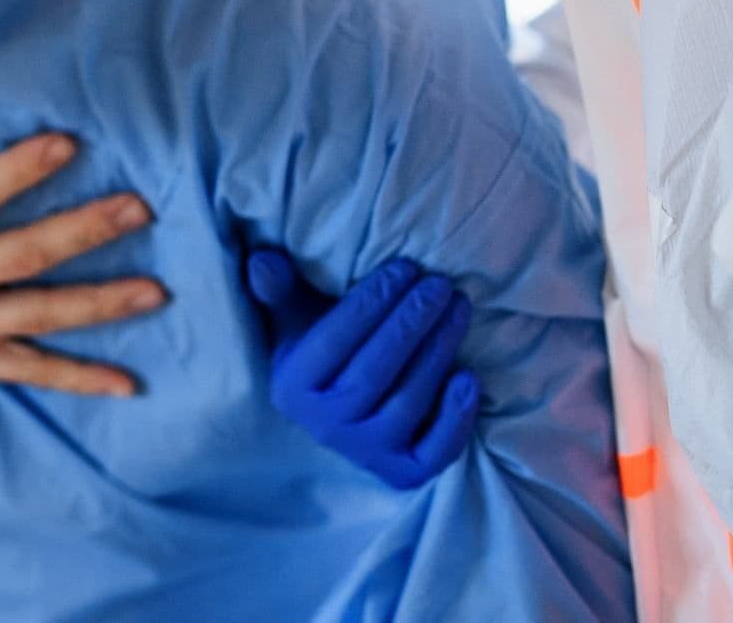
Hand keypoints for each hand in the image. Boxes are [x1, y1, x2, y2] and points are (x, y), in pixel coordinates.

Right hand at [0, 115, 166, 408]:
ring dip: (100, 303)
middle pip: (24, 256)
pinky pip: (28, 371)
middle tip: (140, 208)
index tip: (67, 144)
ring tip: (157, 290)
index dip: (20, 170)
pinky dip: (78, 379)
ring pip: (39, 314)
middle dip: (85, 231)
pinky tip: (128, 383)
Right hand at [246, 248, 481, 489]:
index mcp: (292, 388)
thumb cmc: (321, 355)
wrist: (339, 416)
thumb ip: (280, 290)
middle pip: (374, 371)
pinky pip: (435, 450)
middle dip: (410, 322)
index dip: (370, 303)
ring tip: (457, 309)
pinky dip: (455, 418)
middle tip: (438, 284)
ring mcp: (366, 452)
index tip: (403, 268)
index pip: (333, 342)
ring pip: (407, 402)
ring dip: (438, 352)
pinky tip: (469, 378)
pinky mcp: (404, 473)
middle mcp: (325, 426)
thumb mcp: (295, 322)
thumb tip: (263, 259)